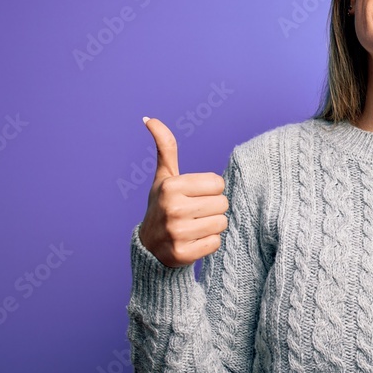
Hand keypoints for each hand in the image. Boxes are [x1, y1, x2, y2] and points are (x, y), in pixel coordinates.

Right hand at [138, 117, 229, 267]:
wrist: (149, 246)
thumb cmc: (163, 204)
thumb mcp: (164, 176)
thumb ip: (165, 147)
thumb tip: (149, 118)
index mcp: (171, 186)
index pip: (218, 184)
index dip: (210, 190)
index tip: (194, 195)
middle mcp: (173, 208)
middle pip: (223, 204)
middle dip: (213, 208)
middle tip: (194, 213)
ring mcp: (177, 233)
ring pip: (221, 224)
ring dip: (211, 226)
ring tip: (193, 226)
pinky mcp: (183, 254)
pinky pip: (215, 243)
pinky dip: (208, 243)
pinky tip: (192, 241)